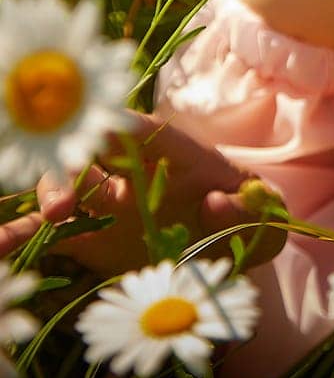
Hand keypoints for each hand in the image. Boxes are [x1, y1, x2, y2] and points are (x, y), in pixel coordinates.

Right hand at [0, 114, 286, 274]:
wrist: (229, 245)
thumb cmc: (249, 218)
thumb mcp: (264, 216)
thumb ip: (249, 208)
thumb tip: (214, 202)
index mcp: (174, 150)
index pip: (141, 129)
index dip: (117, 129)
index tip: (98, 138)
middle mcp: (132, 166)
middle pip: (90, 150)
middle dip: (73, 166)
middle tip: (67, 203)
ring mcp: (105, 198)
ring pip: (63, 182)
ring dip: (49, 192)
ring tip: (49, 217)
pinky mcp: (88, 233)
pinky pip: (47, 231)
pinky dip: (21, 235)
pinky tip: (3, 248)